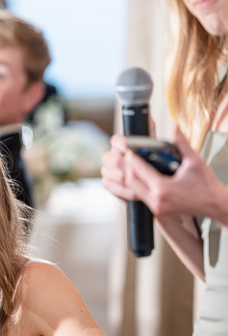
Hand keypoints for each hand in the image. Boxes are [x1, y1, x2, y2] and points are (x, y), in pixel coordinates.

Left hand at [104, 126, 227, 220]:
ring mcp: (156, 207)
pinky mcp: (157, 210)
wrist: (215, 204)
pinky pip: (138, 197)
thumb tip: (175, 126)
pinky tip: (129, 178)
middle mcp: (157, 200)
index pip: (139, 170)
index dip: (131, 157)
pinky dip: (132, 187)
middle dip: (124, 166)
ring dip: (125, 178)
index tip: (127, 147)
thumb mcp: (195, 161)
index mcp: (164, 188)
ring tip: (120, 166)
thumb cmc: (206, 184)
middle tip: (122, 154)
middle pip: (130, 180)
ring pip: (132, 190)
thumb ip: (182, 143)